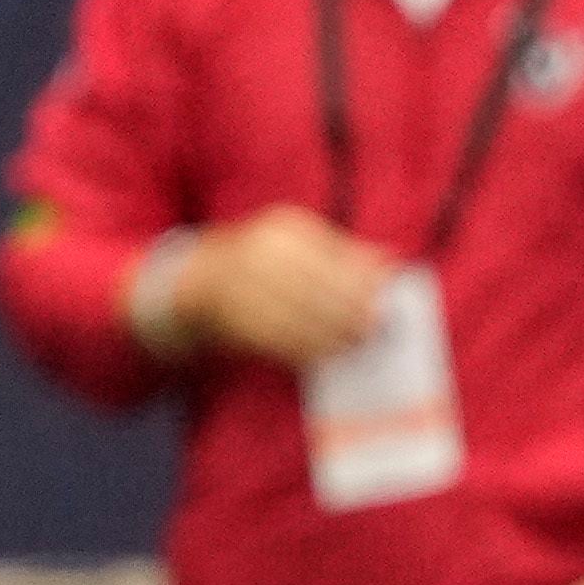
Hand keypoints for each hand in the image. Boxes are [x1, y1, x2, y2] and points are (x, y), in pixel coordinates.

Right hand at [166, 205, 400, 366]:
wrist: (193, 279)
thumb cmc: (261, 260)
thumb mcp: (298, 243)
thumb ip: (343, 250)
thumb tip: (390, 260)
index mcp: (283, 230)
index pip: (334, 258)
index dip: (363, 284)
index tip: (385, 302)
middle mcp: (261, 255)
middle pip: (320, 290)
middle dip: (352, 314)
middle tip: (376, 329)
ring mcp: (244, 289)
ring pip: (302, 319)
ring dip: (334, 336)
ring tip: (356, 344)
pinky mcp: (235, 321)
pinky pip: (280, 340)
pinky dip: (308, 349)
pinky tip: (326, 353)